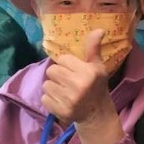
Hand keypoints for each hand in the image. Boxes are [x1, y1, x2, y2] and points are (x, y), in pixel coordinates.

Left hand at [41, 28, 123, 143]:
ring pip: (46, 84)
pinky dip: (50, 100)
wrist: (96, 114)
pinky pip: (44, 98)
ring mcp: (69, 100)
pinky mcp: (60, 111)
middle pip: (52, 70)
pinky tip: (61, 101)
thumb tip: (99, 29)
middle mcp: (79, 86)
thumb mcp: (98, 66)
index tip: (75, 71)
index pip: (63, 59)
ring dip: (53, 87)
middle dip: (58, 75)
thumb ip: (93, 48)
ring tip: (64, 92)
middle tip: (68, 82)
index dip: (67, 64)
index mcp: (88, 72)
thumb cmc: (96, 86)